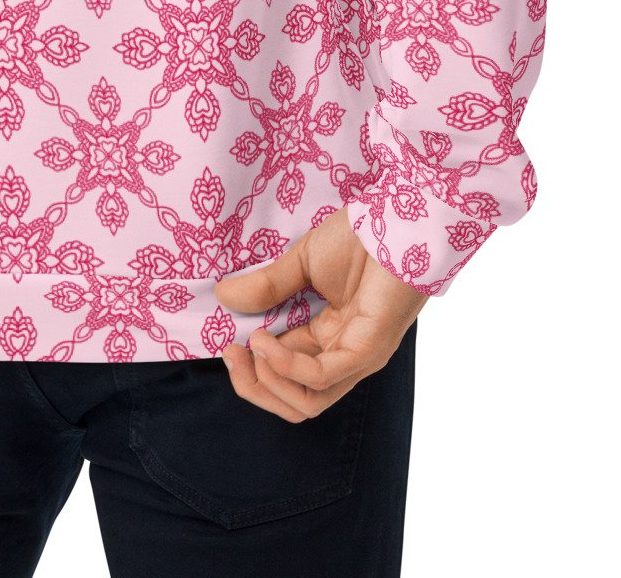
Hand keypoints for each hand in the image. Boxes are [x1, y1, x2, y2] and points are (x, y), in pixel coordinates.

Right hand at [211, 206, 427, 421]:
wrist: (397, 218)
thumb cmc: (360, 237)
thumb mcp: (302, 261)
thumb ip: (267, 285)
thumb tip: (222, 296)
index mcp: (331, 337)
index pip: (287, 373)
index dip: (253, 367)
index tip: (226, 342)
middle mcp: (345, 355)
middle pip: (296, 401)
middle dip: (255, 386)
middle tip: (230, 354)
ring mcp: (358, 357)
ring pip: (308, 402)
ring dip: (267, 382)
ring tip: (248, 347)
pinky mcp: (367, 350)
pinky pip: (320, 377)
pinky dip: (286, 367)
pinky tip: (263, 343)